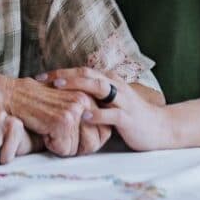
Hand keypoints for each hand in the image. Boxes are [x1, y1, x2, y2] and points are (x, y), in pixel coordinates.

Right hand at [0, 76, 96, 156]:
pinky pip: (65, 149)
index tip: (69, 135)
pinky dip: (51, 146)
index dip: (87, 141)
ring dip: (62, 146)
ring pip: (80, 148)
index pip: (104, 131)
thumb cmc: (34, 104)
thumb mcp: (64, 105)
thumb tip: (102, 136)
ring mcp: (75, 109)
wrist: (9, 96)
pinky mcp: (63, 120)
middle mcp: (86, 99)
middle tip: (56, 134)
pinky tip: (41, 129)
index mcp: (89, 94)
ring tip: (48, 129)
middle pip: (95, 141)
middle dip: (76, 146)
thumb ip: (84, 116)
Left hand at [37, 68, 170, 151]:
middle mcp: (115, 85)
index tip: (39, 77)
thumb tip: (65, 97)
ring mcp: (123, 100)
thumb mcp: (111, 102)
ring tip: (59, 87)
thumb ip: (93, 96)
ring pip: (99, 87)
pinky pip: (111, 113)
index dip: (60, 72)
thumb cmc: (131, 116)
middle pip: (87, 74)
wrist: (160, 128)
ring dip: (77, 85)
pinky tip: (83, 115)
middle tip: (42, 79)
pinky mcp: (128, 117)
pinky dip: (97, 113)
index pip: (82, 71)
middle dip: (63, 75)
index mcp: (109, 81)